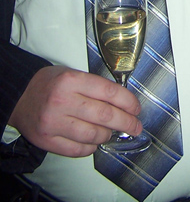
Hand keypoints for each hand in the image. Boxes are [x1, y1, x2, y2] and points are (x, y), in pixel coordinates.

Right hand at [8, 65, 141, 156]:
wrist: (20, 97)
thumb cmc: (51, 83)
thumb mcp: (73, 73)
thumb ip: (95, 86)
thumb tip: (122, 102)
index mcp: (72, 80)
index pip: (109, 92)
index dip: (127, 102)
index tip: (136, 108)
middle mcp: (63, 101)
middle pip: (104, 115)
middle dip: (126, 122)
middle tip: (136, 126)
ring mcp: (54, 123)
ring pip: (92, 134)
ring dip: (108, 135)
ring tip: (112, 132)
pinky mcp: (47, 140)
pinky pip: (77, 149)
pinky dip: (91, 147)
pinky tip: (95, 142)